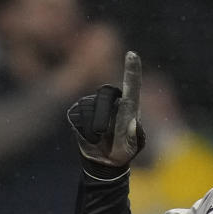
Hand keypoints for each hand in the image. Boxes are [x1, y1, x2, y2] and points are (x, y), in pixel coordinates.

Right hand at [66, 51, 145, 166]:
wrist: (105, 160)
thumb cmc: (124, 150)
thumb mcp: (133, 147)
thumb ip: (135, 136)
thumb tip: (132, 122)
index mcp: (130, 106)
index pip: (132, 85)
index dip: (132, 70)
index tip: (132, 54)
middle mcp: (112, 100)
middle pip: (105, 95)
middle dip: (103, 116)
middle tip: (106, 134)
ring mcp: (94, 103)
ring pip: (90, 109)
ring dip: (95, 129)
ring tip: (101, 139)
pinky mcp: (78, 111)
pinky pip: (78, 118)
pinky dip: (85, 132)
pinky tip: (92, 138)